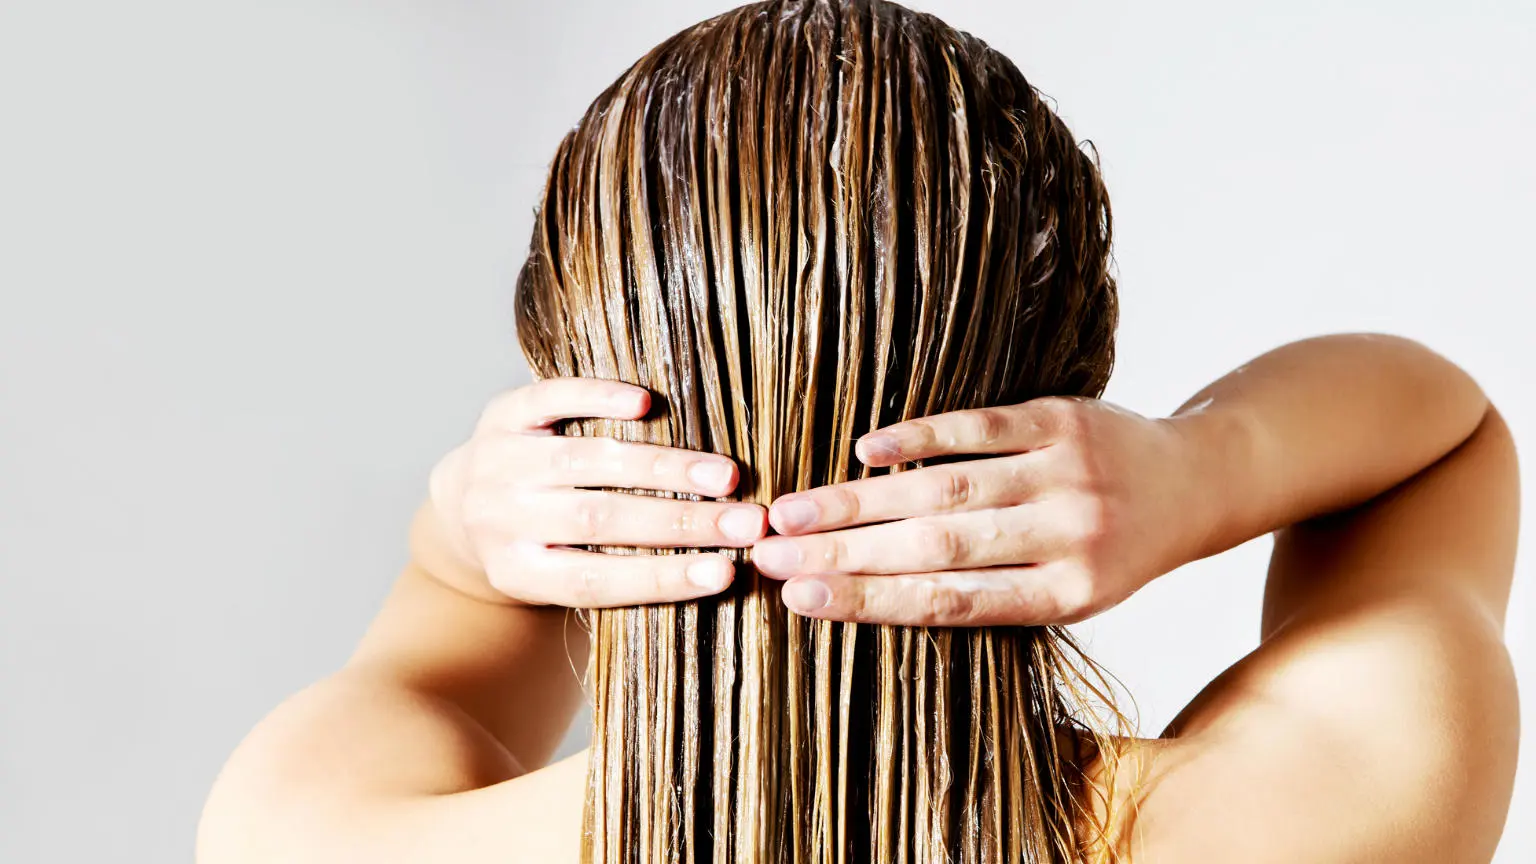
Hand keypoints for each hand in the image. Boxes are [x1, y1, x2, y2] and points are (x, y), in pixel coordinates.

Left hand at [420, 378, 767, 606]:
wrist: (457, 510)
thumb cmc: (537, 551)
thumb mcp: (557, 578)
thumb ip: (616, 573)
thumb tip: (715, 572)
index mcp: (518, 574)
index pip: (598, 580)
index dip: (663, 578)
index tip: (726, 572)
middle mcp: (501, 519)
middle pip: (601, 521)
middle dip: (682, 523)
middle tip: (748, 523)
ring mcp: (499, 463)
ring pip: (588, 461)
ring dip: (664, 468)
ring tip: (724, 475)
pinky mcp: (501, 414)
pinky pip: (550, 400)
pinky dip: (598, 400)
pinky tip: (647, 403)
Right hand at [751, 397, 1209, 625]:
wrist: (1195, 482)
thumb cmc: (1111, 550)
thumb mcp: (1067, 592)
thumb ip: (986, 592)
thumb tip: (866, 595)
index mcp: (1065, 596)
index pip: (948, 604)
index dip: (868, 601)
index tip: (798, 600)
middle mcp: (1067, 538)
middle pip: (934, 548)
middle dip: (842, 553)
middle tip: (766, 555)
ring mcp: (1064, 474)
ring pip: (946, 489)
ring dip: (860, 500)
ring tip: (792, 511)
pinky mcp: (1062, 419)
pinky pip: (978, 427)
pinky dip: (917, 436)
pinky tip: (863, 450)